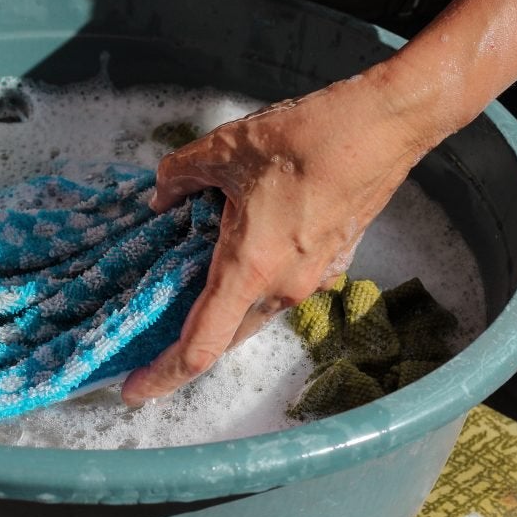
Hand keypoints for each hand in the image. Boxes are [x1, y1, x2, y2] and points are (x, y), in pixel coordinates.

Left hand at [121, 73, 432, 405]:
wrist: (384, 125)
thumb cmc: (306, 137)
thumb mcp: (223, 149)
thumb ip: (180, 176)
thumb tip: (161, 195)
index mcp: (250, 268)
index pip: (201, 345)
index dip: (163, 376)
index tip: (132, 391)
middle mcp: (284, 287)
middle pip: (226, 336)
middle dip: (187, 344)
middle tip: (149, 335)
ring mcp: (314, 278)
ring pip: (254, 311)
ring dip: (221, 306)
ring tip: (187, 282)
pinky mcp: (333, 261)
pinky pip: (281, 287)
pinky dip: (251, 282)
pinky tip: (236, 247)